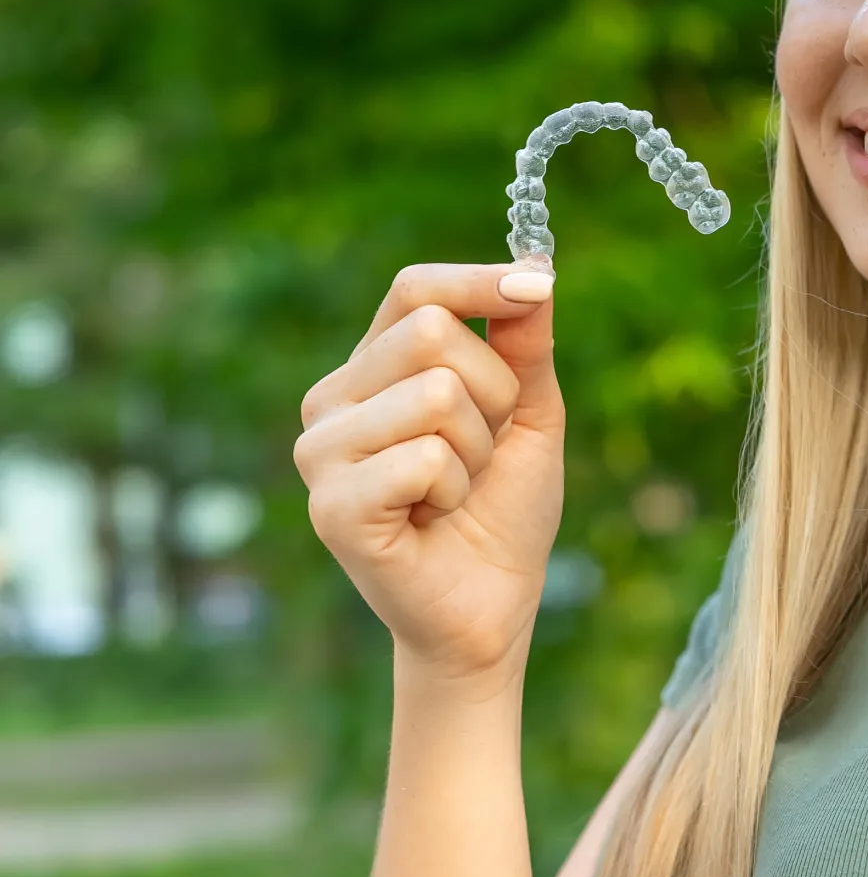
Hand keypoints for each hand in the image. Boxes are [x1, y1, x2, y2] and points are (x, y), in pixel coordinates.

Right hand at [295, 263, 565, 684]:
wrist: (491, 606)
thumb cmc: (502, 507)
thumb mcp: (529, 412)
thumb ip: (525, 343)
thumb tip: (534, 270)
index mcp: (373, 367)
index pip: (415, 289)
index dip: (479, 281)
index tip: (536, 288)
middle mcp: (333, 400)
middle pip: (433, 334)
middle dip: (494, 394)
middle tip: (481, 451)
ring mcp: (322, 453)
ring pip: (438, 395)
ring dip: (477, 451)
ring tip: (455, 490)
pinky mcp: (331, 507)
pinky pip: (425, 458)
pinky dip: (456, 490)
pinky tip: (433, 520)